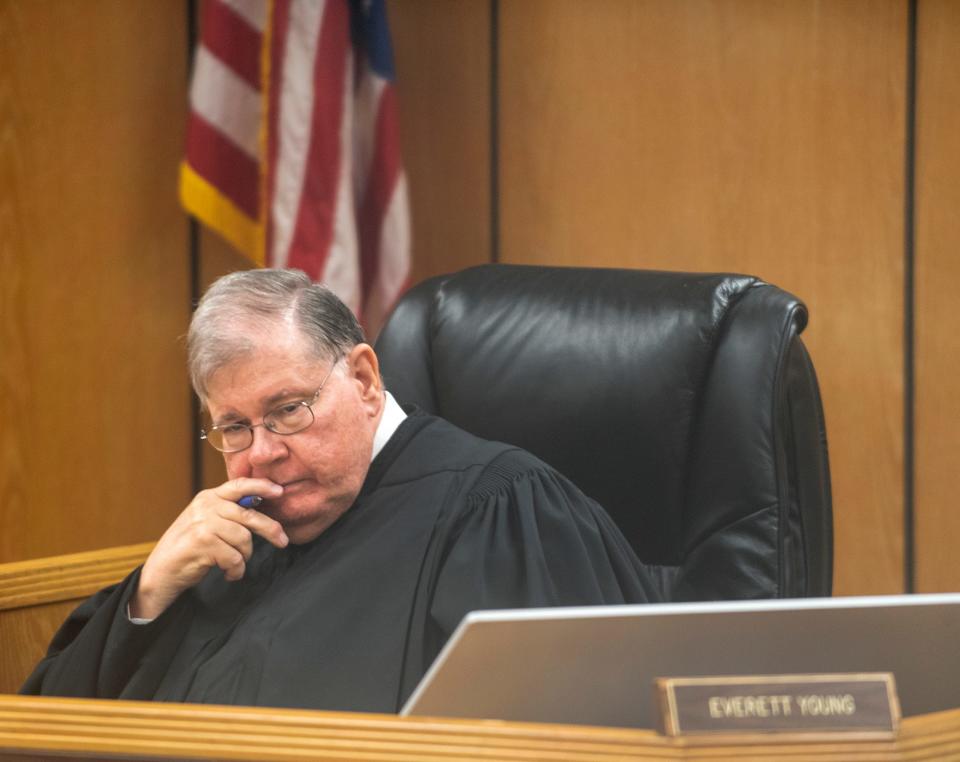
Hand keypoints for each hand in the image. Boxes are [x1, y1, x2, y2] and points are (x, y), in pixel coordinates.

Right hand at [130, 478, 287, 618]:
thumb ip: (228, 513)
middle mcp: (206, 506)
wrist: (160, 571)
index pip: (239, 485)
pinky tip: (228, 573)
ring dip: (244, 557)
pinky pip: (235, 558)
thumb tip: (260, 508)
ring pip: (244, 539)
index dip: (261, 486)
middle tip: (283, 541)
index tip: (279, 491)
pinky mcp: (203, 543)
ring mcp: (203, 523)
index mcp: (208, 497)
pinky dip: (235, 570)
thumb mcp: (206, 522)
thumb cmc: (188, 548)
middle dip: (270, 529)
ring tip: (234, 564)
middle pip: (249, 516)